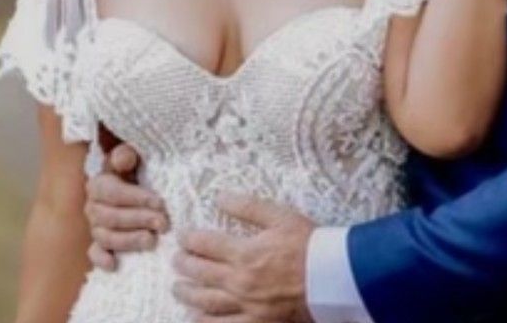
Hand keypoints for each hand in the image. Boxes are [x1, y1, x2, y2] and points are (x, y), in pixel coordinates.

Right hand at [85, 143, 168, 270]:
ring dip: (129, 240)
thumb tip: (124, 158)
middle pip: (112, 218)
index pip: (114, 194)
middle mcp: (92, 207)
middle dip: (139, 220)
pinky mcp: (98, 244)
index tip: (160, 203)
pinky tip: (114, 265)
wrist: (133, 184)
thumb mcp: (133, 158)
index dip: (137, 199)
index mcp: (98, 185)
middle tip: (163, 223)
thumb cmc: (135, 170)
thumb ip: (126, 155)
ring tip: (152, 241)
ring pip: (107, 237)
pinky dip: (102, 259)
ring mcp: (94, 227)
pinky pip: (94, 254)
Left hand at [172, 193, 314, 322]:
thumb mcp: (279, 216)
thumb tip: (219, 197)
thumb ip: (248, 207)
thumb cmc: (307, 242)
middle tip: (175, 259)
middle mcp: (241, 281)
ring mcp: (247, 306)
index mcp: (245, 253)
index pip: (206, 245)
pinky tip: (196, 319)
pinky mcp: (257, 322)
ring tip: (176, 288)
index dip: (190, 239)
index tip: (182, 236)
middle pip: (202, 274)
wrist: (331, 276)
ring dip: (188, 295)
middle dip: (184, 265)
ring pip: (207, 302)